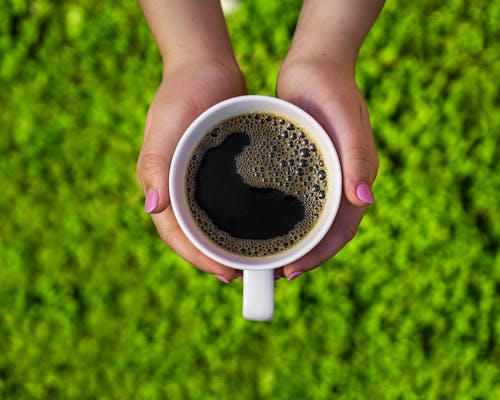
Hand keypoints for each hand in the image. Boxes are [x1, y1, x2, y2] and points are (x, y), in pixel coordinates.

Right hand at [137, 59, 245, 282]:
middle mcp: (179, 188)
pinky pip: (227, 204)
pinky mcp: (218, 172)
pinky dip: (239, 220)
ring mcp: (198, 182)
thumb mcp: (166, 126)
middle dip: (215, 259)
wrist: (206, 68)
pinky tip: (260, 228)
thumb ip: (156, 164)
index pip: (176, 233)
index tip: (226, 273)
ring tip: (254, 261)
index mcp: (162, 184)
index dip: (198, 257)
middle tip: (245, 275)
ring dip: (228, 244)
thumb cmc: (182, 94)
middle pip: (194, 235)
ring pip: (211, 223)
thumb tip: (153, 207)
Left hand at [275, 58, 378, 279]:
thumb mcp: (346, 120)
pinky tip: (259, 226)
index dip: (319, 253)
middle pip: (322, 231)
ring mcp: (320, 177)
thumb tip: (365, 200)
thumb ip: (358, 157)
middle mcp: (339, 183)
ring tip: (264, 258)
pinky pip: (294, 201)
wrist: (315, 65)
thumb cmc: (333, 90)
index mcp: (355, 179)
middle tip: (273, 273)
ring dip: (290, 241)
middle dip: (302, 255)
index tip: (292, 270)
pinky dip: (280, 218)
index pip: (341, 229)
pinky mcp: (301, 167)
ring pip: (307, 220)